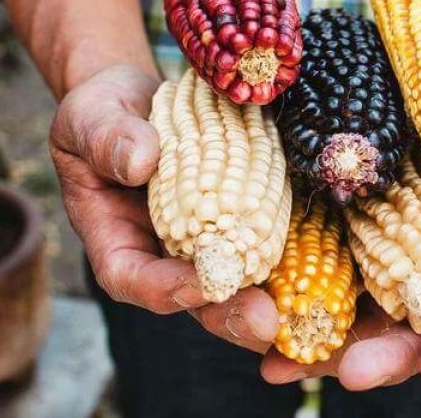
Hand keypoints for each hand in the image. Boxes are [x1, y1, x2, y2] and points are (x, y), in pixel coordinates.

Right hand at [50, 64, 278, 352]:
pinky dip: (293, 261)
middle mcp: (164, 251)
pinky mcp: (241, 220)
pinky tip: (327, 270)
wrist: (145, 99)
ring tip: (301, 310)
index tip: (200, 281)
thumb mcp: (93, 117)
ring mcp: (205, 240)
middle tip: (265, 321)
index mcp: (116, 237)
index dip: (164, 288)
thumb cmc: (105, 112)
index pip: (131, 277)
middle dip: (229, 313)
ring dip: (269, 300)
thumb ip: (108, 139)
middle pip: (192, 296)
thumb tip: (140, 161)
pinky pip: (264, 245)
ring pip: (235, 283)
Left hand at [260, 137, 420, 387]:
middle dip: (383, 353)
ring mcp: (403, 249)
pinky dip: (298, 274)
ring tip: (278, 360)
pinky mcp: (366, 220)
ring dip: (324, 333)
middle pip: (415, 324)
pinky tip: (261, 294)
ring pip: (363, 302)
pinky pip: (331, 252)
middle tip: (346, 372)